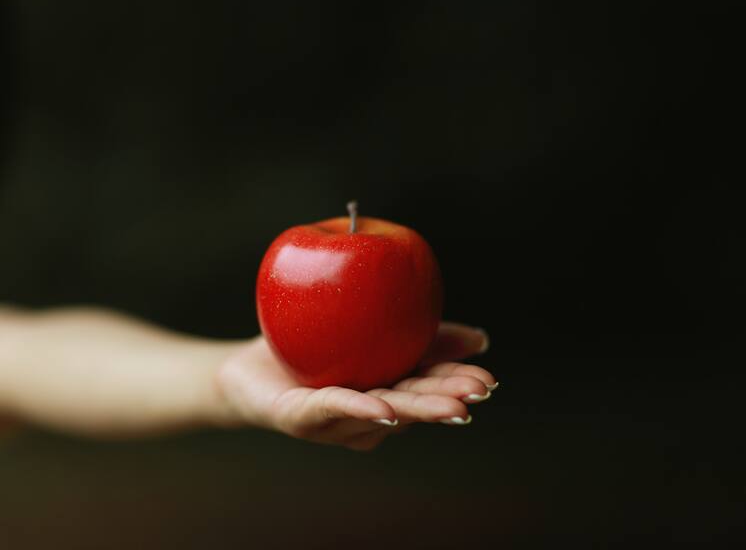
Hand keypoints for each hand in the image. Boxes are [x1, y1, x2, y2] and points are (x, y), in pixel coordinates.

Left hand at [215, 322, 494, 450]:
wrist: (247, 367)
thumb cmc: (312, 346)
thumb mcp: (372, 331)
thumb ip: (422, 333)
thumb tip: (482, 338)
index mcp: (385, 392)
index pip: (427, 388)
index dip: (457, 386)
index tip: (489, 380)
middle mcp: (365, 415)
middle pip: (410, 408)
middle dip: (445, 402)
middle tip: (477, 394)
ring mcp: (334, 422)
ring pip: (380, 414)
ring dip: (415, 410)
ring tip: (449, 406)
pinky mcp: (300, 420)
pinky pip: (330, 409)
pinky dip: (358, 408)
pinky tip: (383, 408)